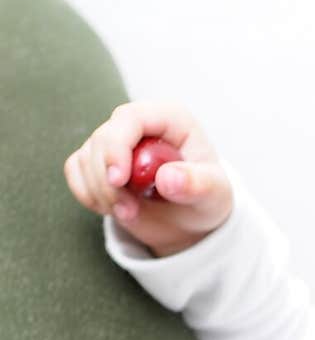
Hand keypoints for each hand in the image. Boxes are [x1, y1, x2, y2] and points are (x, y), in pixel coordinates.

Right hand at [63, 100, 233, 256]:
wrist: (191, 221)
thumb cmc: (206, 199)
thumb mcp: (214, 194)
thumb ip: (196, 184)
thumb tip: (166, 179)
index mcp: (169, 118)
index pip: (129, 118)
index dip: (117, 146)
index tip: (118, 180)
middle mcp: (138, 124)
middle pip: (102, 138)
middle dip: (107, 179)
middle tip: (127, 211)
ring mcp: (115, 142)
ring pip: (86, 157)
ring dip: (100, 192)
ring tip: (128, 213)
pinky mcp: (99, 162)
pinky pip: (75, 171)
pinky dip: (86, 194)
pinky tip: (111, 209)